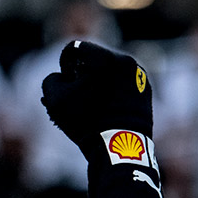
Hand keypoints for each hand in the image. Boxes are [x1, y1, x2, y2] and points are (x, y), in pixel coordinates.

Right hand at [41, 40, 170, 197]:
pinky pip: (123, 81)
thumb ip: (52, 79)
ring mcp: (138, 74)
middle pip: (94, 57)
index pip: (75, 49)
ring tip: (92, 102)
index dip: (64, 65)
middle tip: (77, 93)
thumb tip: (63, 75)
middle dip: (82, 72)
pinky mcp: (146, 88)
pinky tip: (106, 107)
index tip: (66, 82)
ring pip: (109, 69)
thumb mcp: (55, 100)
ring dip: (97, 80)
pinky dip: (112, 89)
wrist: (121, 148)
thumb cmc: (86, 122)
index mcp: (104, 58)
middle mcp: (125, 61)